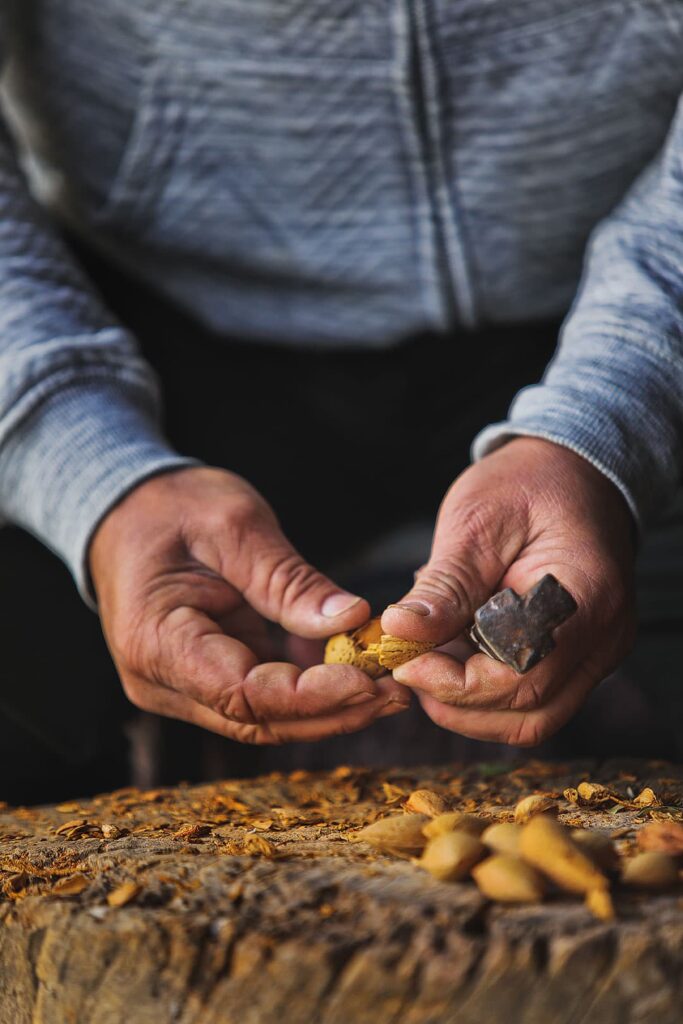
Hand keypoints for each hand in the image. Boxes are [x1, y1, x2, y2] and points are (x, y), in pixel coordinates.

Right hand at [90, 467, 408, 742]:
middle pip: (258, 719)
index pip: (244, 694)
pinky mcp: (202, 677)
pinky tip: (356, 672)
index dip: (312, 696)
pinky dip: (309, 688)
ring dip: (327, 706)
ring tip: (388, 685)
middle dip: (332, 710)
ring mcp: (180, 686)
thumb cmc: (172, 508)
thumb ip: (288, 581)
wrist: (125, 509)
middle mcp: (161, 681)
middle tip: (397, 690)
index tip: (371, 680)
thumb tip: (352, 619)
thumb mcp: (234, 527)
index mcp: (157, 642)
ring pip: (263, 717)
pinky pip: (261, 695)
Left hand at [381, 438, 635, 745]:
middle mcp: (603, 638)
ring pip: (531, 720)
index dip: (457, 682)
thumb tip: (399, 630)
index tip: (404, 662)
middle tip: (407, 665)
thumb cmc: (526, 485)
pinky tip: (451, 656)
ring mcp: (595, 654)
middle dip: (456, 702)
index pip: (522, 673)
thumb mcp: (477, 521)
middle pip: (529, 712)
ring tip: (425, 662)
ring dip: (468, 707)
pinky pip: (533, 701)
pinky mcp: (577, 659)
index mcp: (586, 596)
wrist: (571, 472)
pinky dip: (483, 693)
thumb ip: (444, 584)